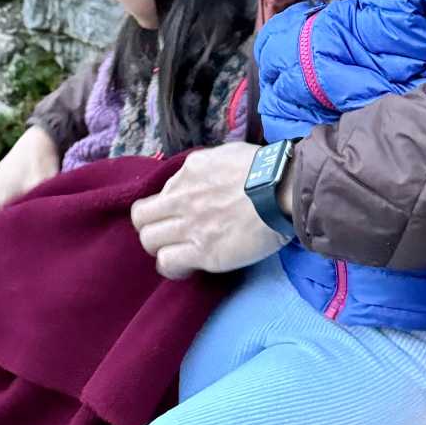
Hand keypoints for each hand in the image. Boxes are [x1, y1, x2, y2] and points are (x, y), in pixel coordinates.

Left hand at [131, 142, 286, 278]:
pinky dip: (172, 267)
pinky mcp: (202, 251)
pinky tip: (186, 268)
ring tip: (179, 253)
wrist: (284, 191)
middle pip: (141, 218)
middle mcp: (183, 197)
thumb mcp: (228, 156)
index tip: (177, 215)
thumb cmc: (267, 172)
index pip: (158, 192)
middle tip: (171, 236)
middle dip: (152, 227)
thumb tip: (195, 182)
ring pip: (148, 241)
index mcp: (190, 171)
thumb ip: (206, 169)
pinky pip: (167, 262)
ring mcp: (190, 225)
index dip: (163, 207)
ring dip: (161, 248)